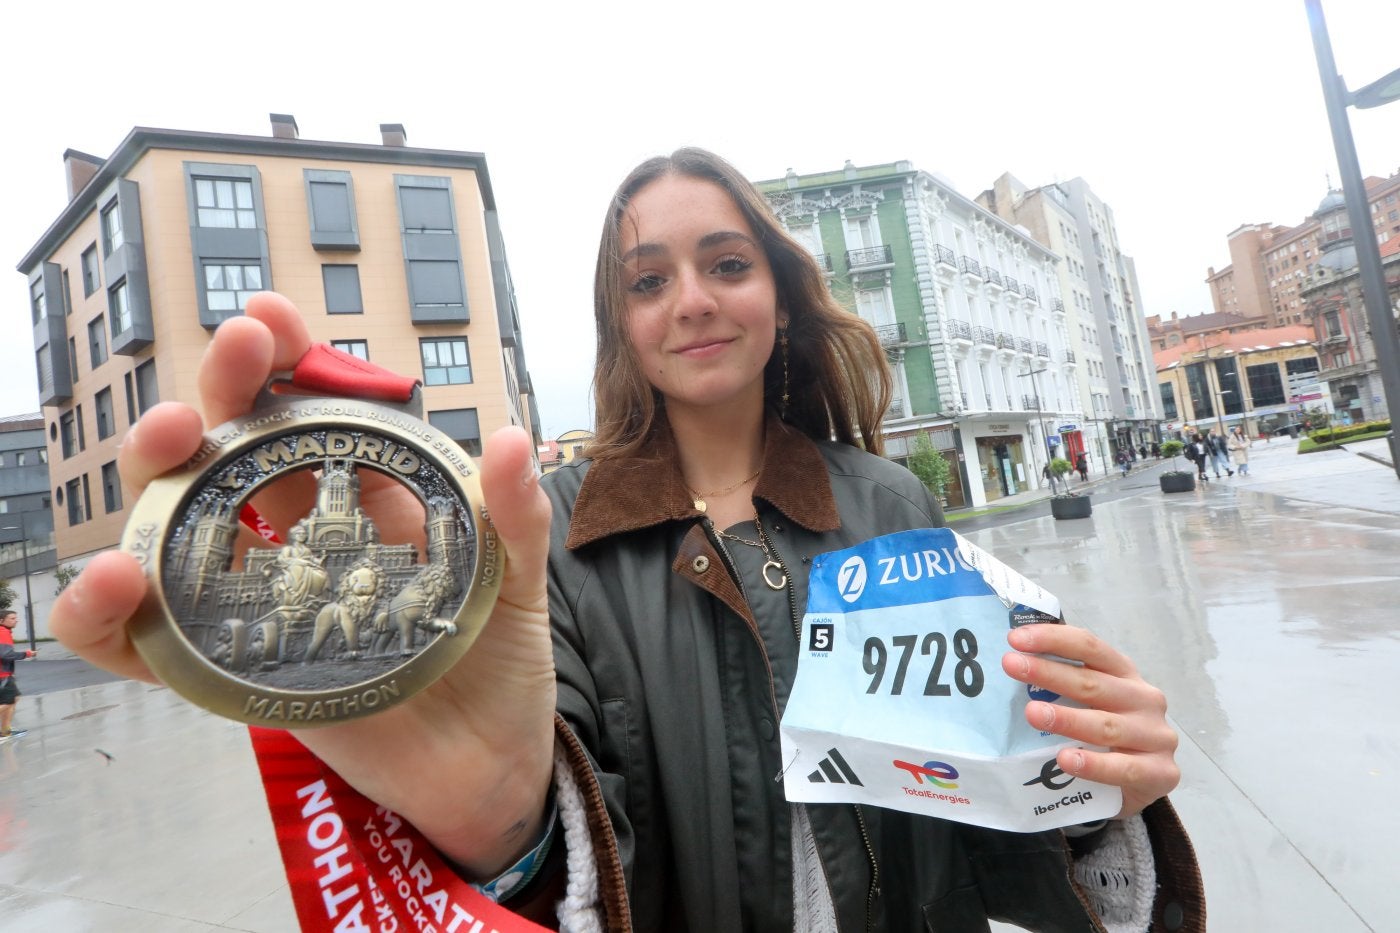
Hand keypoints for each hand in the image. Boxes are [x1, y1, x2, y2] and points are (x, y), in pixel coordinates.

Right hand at [48, 292, 556, 875]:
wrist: (488, 762)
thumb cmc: (496, 657)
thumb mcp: (519, 580)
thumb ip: (515, 516)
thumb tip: (509, 439)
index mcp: (361, 499)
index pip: (307, 413)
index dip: (281, 362)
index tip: (269, 319)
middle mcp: (297, 538)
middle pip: (231, 448)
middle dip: (219, 389)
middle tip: (231, 356)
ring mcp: (256, 599)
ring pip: (175, 523)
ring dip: (153, 474)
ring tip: (163, 443)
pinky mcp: (231, 671)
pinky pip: (147, 642)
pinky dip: (106, 613)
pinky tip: (110, 583)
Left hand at [1001, 623, 1178, 819]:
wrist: (1144, 783)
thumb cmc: (1109, 738)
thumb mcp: (1091, 704)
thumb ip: (1064, 688)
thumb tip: (1014, 667)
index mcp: (1124, 674)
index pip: (1090, 648)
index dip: (1053, 639)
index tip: (1015, 639)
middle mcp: (1144, 699)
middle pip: (1092, 683)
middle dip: (1049, 672)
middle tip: (1011, 666)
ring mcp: (1156, 736)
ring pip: (1105, 725)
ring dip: (1067, 718)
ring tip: (1032, 714)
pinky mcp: (1162, 772)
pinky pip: (1124, 768)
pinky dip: (1093, 764)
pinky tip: (1065, 759)